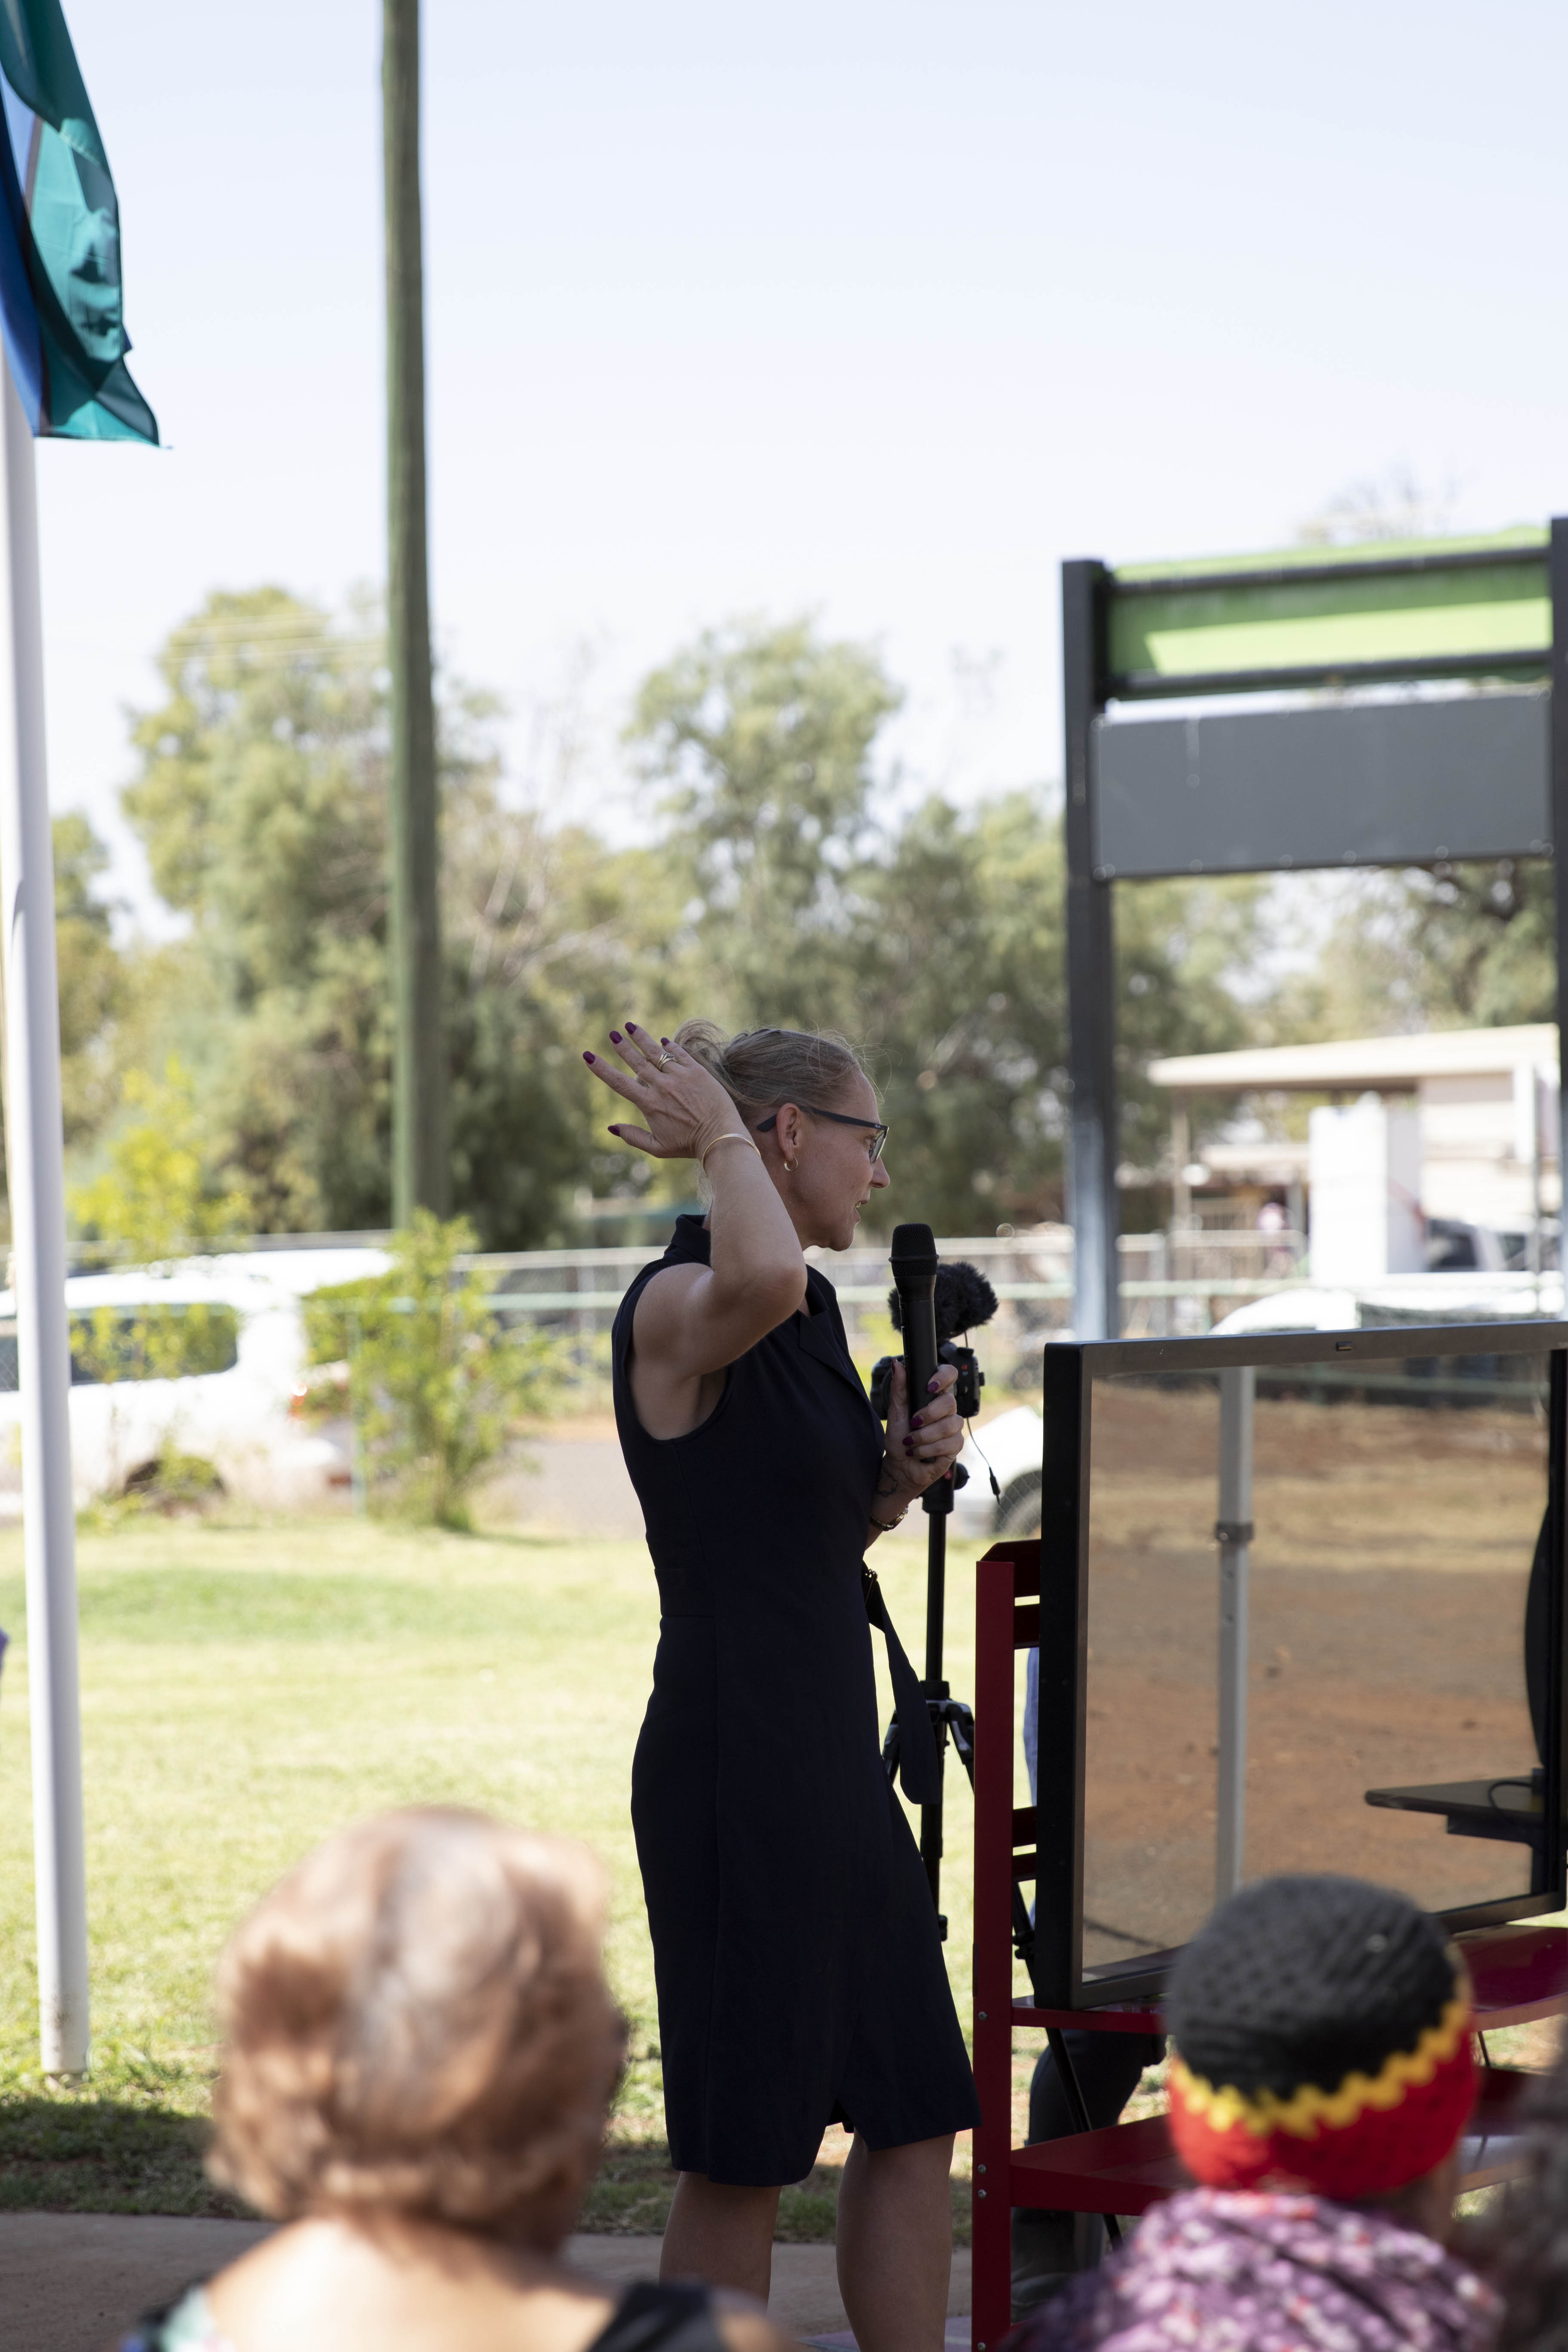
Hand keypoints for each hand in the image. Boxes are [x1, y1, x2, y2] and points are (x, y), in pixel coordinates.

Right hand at [583, 1023, 739, 1160]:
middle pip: (637, 1061)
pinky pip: (680, 1054)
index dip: (601, 1068)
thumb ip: (633, 1136)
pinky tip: (663, 1041)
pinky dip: (670, 1046)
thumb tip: (611, 1127)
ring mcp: (680, 1076)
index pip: (619, 1082)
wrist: (720, 1136)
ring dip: (642, 1038)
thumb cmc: (688, 1145)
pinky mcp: (697, 1072)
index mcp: (649, 1103)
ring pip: (656, 1053)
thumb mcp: (657, 1148)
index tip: (588, 1056)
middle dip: (622, 1046)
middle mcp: (662, 1086)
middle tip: (612, 1033)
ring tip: (630, 1026)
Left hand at [875, 1359, 963, 1512]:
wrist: (900, 1464)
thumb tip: (897, 1364)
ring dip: (925, 1436)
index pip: (950, 1374)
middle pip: (950, 1402)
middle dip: (928, 1414)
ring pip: (950, 1424)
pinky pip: (949, 1444)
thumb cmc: (898, 1436)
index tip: (929, 1387)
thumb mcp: (895, 1411)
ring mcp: (953, 1427)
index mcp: (933, 1395)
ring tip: (910, 1442)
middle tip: (913, 1423)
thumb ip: (899, 1388)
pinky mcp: (955, 1445)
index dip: (944, 1376)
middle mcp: (947, 1409)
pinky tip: (918, 1453)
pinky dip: (928, 1450)